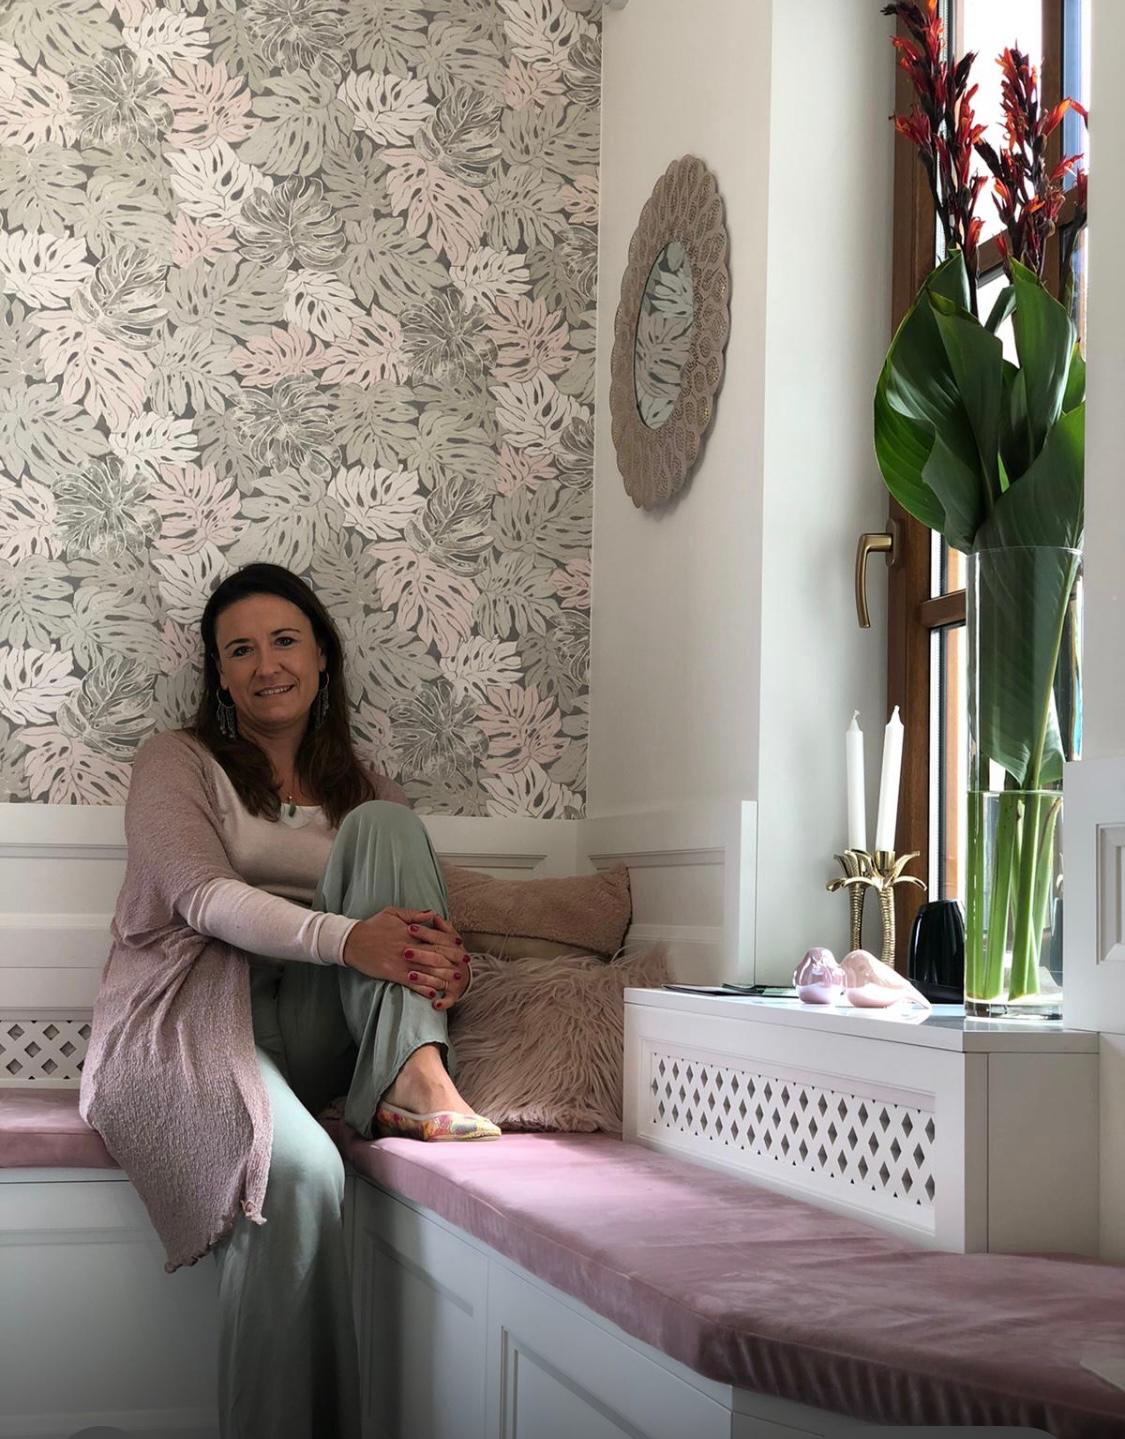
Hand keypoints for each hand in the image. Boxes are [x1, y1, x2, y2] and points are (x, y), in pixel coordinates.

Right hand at [342, 906, 467, 1004]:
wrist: (352, 940)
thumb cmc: (372, 925)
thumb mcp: (393, 913)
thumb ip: (414, 914)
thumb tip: (432, 914)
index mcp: (410, 932)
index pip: (436, 938)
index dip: (451, 944)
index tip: (462, 947)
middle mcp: (408, 947)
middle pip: (435, 955)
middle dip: (451, 962)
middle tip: (464, 967)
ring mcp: (401, 961)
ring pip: (426, 970)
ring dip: (441, 977)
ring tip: (454, 982)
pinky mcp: (392, 973)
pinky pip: (411, 983)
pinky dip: (423, 988)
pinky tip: (433, 993)